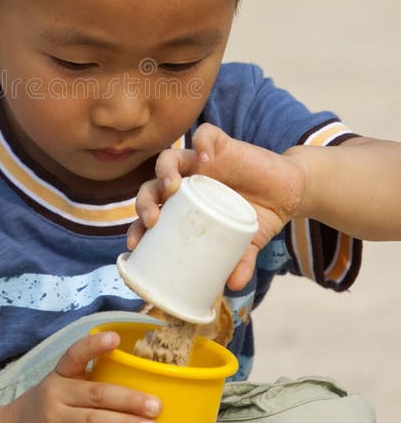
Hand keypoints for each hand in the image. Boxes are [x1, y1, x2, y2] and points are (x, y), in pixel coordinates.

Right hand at [7, 331, 161, 422]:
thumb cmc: (51, 404)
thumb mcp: (62, 384)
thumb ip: (88, 380)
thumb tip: (136, 378)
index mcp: (60, 373)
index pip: (75, 355)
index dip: (94, 346)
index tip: (116, 337)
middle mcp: (56, 394)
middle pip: (96, 394)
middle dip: (128, 399)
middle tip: (155, 405)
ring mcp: (57, 421)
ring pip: (96, 422)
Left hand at [128, 123, 306, 290]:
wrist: (288, 192)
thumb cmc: (257, 216)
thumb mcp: (248, 244)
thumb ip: (240, 262)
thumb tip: (234, 287)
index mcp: (181, 206)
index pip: (151, 212)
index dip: (137, 226)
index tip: (135, 244)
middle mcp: (185, 182)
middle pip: (151, 186)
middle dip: (145, 202)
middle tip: (152, 219)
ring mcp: (200, 162)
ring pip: (169, 158)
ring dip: (164, 171)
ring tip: (171, 187)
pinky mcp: (221, 145)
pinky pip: (205, 135)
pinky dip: (202, 142)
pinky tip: (204, 157)